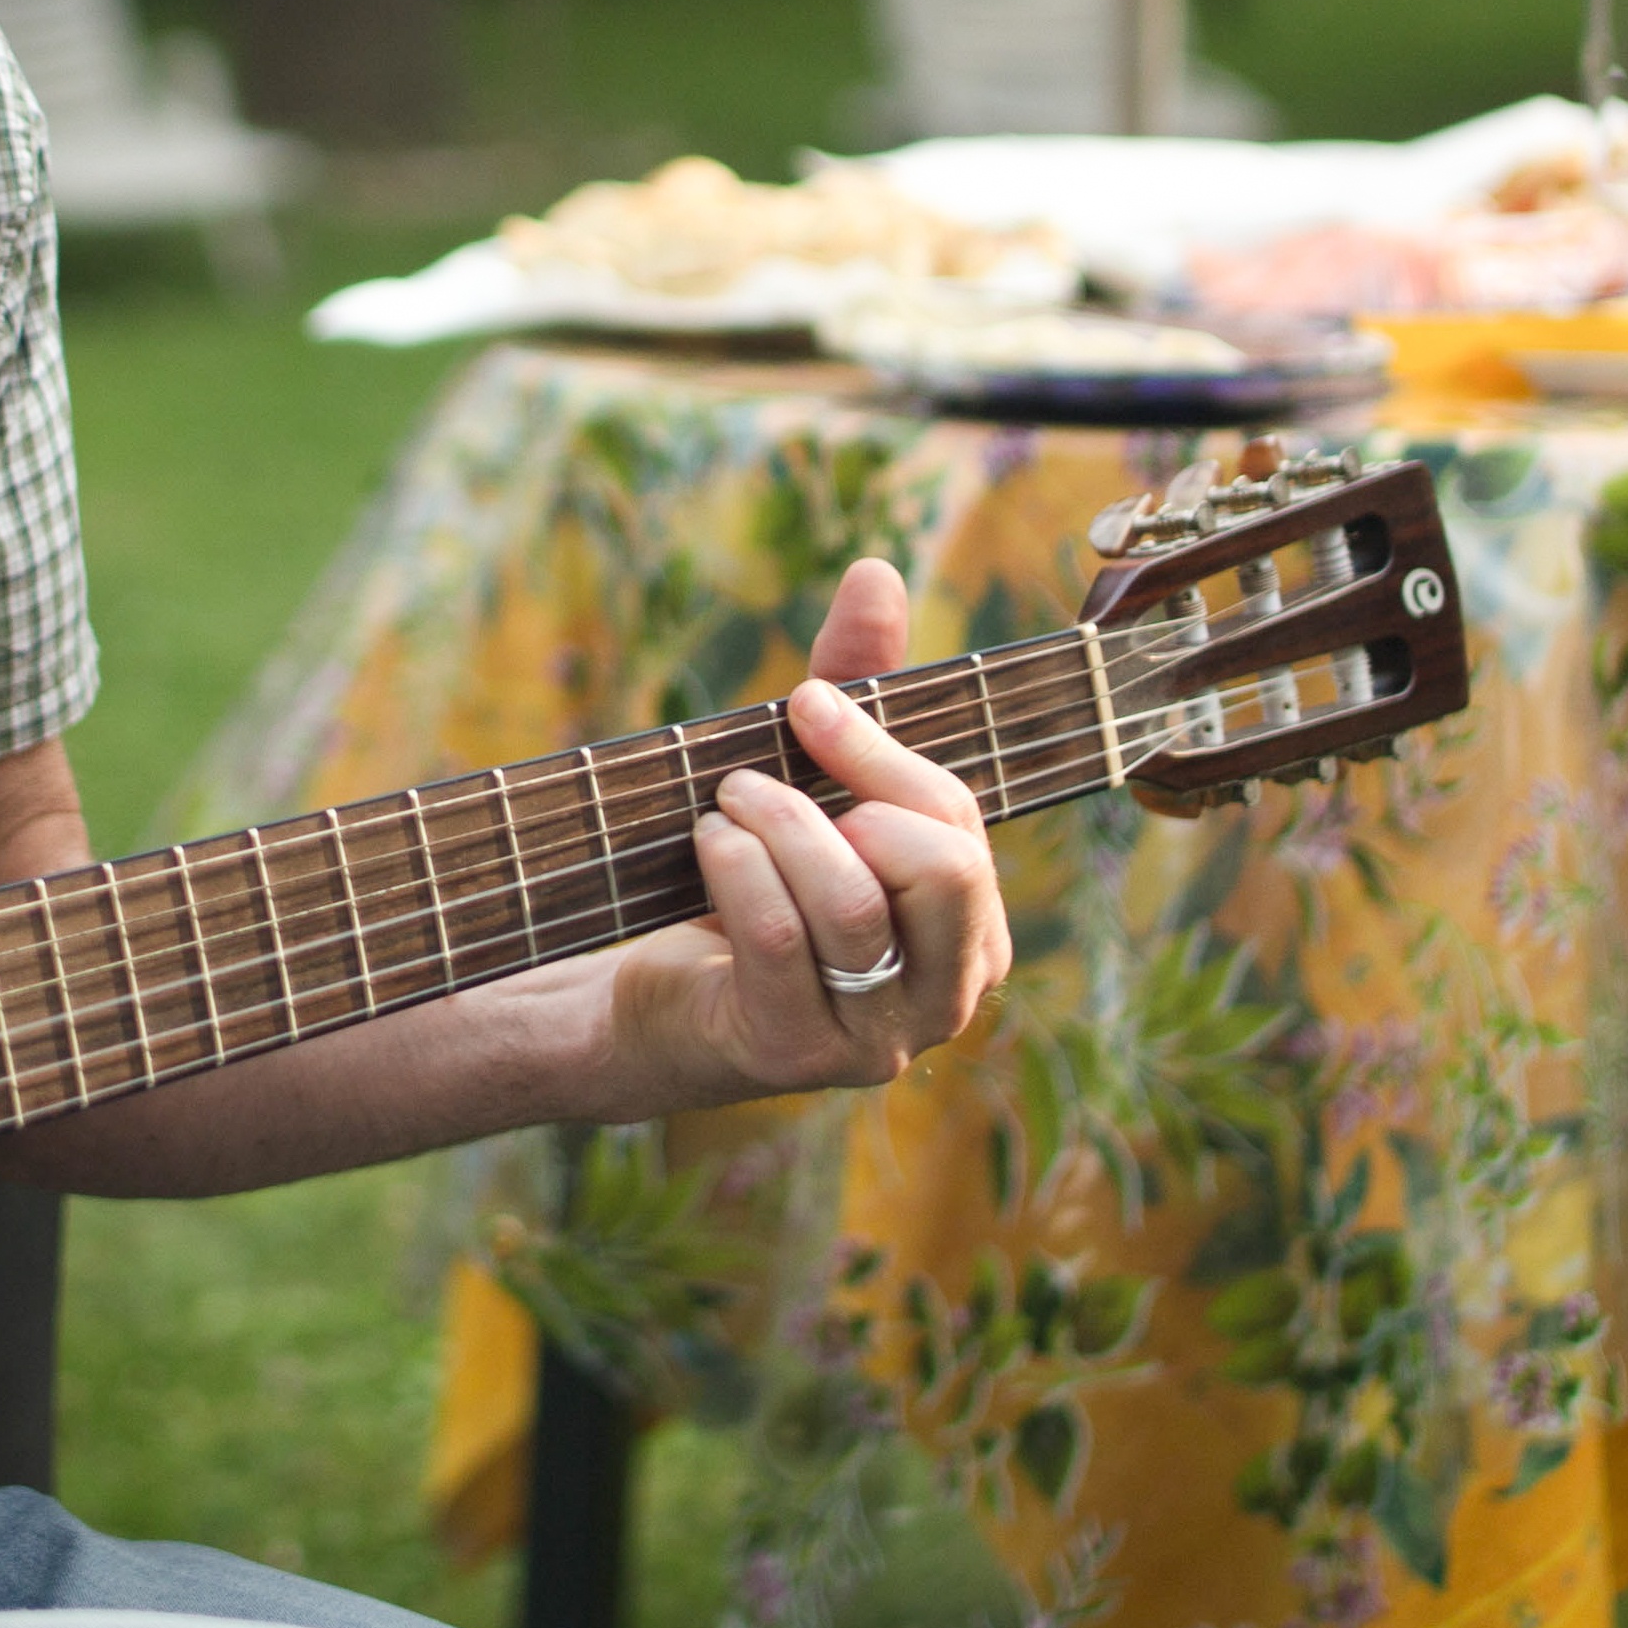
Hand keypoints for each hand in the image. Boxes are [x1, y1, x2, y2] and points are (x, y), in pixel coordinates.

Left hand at [601, 558, 1009, 1108]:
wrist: (653, 999)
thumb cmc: (751, 885)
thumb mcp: (807, 784)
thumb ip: (853, 687)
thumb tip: (876, 571)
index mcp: (973, 931)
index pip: (958, 825)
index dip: (879, 751)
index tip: (804, 702)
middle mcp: (945, 996)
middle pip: (942, 871)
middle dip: (848, 794)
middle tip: (760, 773)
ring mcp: (874, 1039)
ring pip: (851, 905)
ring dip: (774, 829)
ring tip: (724, 804)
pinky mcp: (795, 1056)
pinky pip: (778, 942)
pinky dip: (737, 873)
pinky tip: (708, 848)